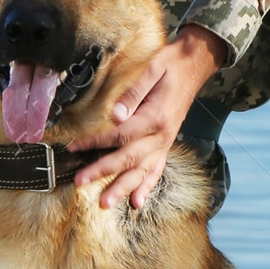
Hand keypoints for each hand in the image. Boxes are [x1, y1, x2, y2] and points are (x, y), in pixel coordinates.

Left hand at [75, 24, 228, 209]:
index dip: (96, 142)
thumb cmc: (170, 65)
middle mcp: (162, 135)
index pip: (121, 135)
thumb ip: (134, 93)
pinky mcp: (166, 145)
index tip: (74, 147)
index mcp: (155, 117)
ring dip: (123, 188)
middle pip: (128, 158)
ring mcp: (165, 143)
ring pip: (142, 171)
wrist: (194, 65)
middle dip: (102, 172)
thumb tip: (116, 115)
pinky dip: (147, 187)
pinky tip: (137, 202)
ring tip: (105, 203)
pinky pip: (157, 170)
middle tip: (80, 182)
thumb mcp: (152, 69)